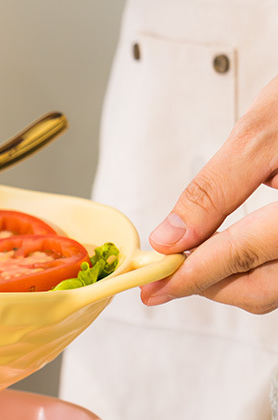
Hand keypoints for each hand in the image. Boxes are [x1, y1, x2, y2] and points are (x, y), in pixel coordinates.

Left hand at [142, 74, 277, 313]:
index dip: (191, 274)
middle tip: (167, 276)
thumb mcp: (265, 130)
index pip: (243, 253)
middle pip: (262, 289)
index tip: (153, 286)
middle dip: (208, 285)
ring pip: (276, 288)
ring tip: (195, 259)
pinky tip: (230, 252)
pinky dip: (257, 269)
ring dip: (231, 280)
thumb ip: (214, 189)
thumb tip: (170, 238)